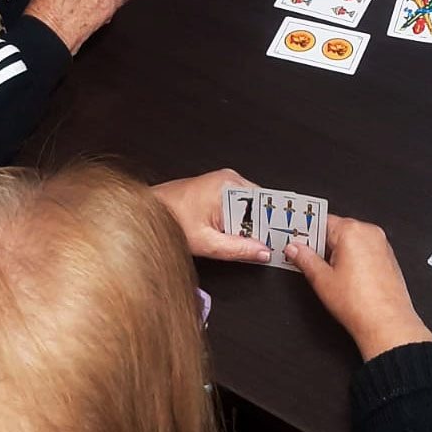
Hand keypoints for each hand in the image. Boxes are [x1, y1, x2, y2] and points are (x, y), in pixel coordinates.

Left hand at [150, 168, 271, 263]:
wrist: (148, 212)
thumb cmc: (169, 220)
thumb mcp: (207, 242)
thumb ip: (238, 248)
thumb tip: (262, 251)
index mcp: (229, 186)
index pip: (266, 203)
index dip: (275, 223)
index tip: (283, 238)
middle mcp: (229, 180)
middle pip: (259, 206)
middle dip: (261, 228)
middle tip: (266, 247)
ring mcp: (224, 183)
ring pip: (250, 208)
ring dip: (250, 226)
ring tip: (249, 243)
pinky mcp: (218, 190)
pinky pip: (239, 206)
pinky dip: (240, 222)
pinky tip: (234, 235)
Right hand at [286, 215, 431, 360]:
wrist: (387, 324)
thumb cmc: (360, 304)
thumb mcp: (322, 280)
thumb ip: (305, 259)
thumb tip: (295, 249)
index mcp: (352, 231)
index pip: (322, 221)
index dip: (307, 234)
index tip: (298, 243)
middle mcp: (370, 233)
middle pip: (338, 230)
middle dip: (323, 246)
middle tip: (311, 263)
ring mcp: (382, 245)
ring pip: (352, 241)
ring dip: (339, 254)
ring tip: (332, 276)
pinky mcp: (388, 258)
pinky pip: (365, 250)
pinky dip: (354, 259)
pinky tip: (347, 279)